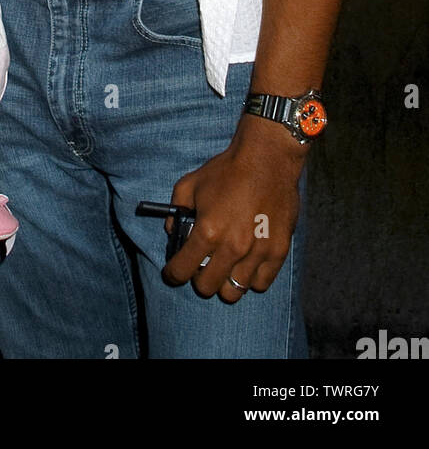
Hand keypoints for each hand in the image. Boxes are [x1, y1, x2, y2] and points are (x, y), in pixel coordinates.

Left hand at [162, 116, 304, 301]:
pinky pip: (260, 283)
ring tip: (225, 266)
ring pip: (234, 291)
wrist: (267, 159)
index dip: (173, 274)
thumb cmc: (226, 170)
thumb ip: (175, 211)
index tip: (173, 273)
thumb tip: (173, 233)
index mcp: (207, 231)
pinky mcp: (278, 252)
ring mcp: (257, 252)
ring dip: (225, 281)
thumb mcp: (190, 184)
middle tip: (201, 266)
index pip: (182, 270)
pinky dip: (250, 279)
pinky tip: (246, 264)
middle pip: (208, 288)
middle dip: (199, 279)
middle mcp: (232, 247)